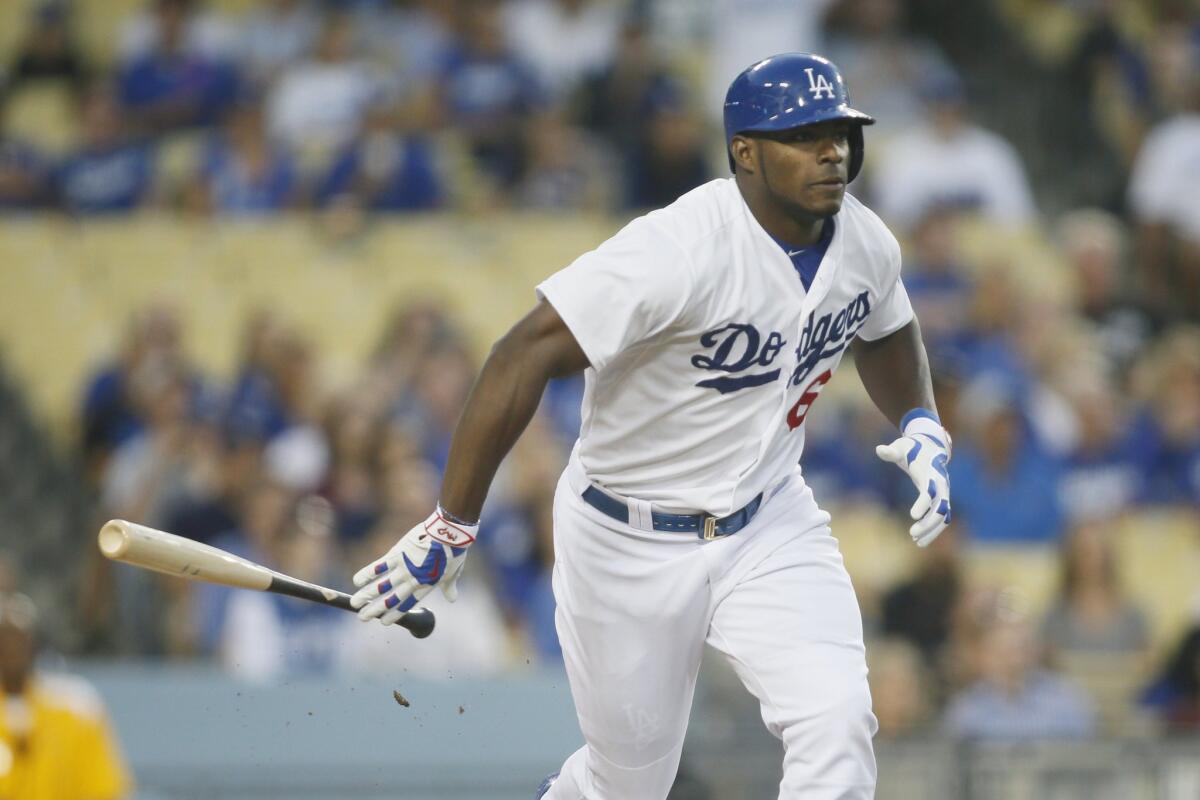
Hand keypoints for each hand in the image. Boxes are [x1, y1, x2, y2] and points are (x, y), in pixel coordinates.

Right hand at [350, 508, 476, 624]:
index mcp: (425, 586)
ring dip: (366, 595)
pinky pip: (379, 566)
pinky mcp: (398, 553)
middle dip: (374, 609)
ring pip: (381, 585)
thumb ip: (449, 586)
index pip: (406, 605)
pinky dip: (367, 573)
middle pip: (390, 599)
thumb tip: (452, 599)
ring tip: (354, 603)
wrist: (448, 532)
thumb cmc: (453, 551)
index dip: (393, 614)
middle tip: (361, 617)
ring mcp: (404, 568)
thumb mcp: (453, 572)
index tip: (382, 622)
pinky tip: (356, 581)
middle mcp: (412, 580)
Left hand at [876, 412, 951, 547]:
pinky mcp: (942, 499)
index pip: (930, 491)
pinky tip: (920, 540)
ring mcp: (944, 493)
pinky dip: (934, 530)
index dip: (923, 504)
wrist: (932, 446)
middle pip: (940, 507)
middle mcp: (941, 484)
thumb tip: (879, 449)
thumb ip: (891, 451)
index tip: (912, 516)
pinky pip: (942, 518)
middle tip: (912, 533)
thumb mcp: (900, 447)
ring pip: (944, 516)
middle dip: (929, 522)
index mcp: (931, 473)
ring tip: (917, 542)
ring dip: (932, 530)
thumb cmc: (912, 448)